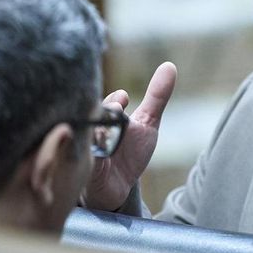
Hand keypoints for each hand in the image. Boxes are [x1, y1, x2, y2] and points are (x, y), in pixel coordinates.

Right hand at [83, 61, 176, 210]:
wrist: (119, 187)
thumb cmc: (130, 152)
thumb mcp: (147, 123)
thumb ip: (157, 96)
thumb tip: (169, 65)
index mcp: (105, 115)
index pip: (107, 103)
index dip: (115, 101)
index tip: (123, 98)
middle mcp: (92, 128)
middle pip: (95, 115)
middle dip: (106, 114)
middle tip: (116, 113)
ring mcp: (86, 147)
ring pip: (88, 134)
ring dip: (99, 134)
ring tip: (109, 137)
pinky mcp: (83, 168)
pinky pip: (83, 158)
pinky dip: (92, 154)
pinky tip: (100, 153)